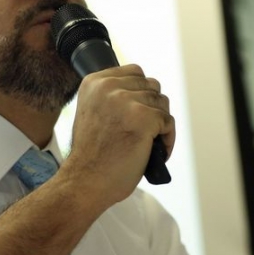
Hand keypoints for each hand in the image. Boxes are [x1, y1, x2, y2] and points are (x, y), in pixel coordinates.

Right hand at [61, 64, 174, 206]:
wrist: (85, 182)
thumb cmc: (91, 156)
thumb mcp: (94, 112)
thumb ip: (113, 97)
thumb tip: (145, 93)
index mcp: (95, 82)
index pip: (136, 73)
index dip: (141, 95)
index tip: (135, 116)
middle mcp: (109, 87)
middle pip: (152, 87)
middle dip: (152, 109)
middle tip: (144, 132)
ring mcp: (126, 101)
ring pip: (162, 104)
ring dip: (160, 125)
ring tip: (149, 143)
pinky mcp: (143, 118)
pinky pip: (169, 122)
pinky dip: (167, 139)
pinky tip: (153, 152)